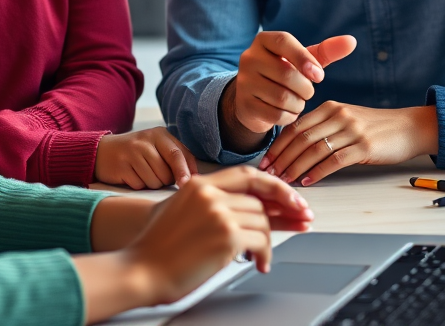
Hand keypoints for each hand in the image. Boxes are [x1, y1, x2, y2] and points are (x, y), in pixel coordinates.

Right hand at [94, 127, 197, 188]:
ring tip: (143, 173)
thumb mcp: (157, 147)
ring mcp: (132, 152)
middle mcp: (146, 141)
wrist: (103, 151)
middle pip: (167, 172)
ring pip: (155, 181)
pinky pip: (140, 185)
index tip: (188, 186)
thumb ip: (176, 157)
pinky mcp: (121, 166)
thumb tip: (194, 178)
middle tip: (157, 174)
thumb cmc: (138, 153)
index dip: (185, 172)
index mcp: (160, 134)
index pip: (178, 154)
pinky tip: (132, 176)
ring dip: (152, 184)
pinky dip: (139, 185)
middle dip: (166, 180)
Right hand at [127, 166, 312, 303]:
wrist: (141, 269)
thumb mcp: (182, 211)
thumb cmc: (158, 247)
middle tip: (303, 219)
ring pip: (262, 220)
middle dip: (285, 211)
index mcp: (199, 183)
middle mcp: (210, 193)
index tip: (291, 197)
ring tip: (261, 256)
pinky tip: (259, 263)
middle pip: (259, 199)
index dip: (273, 185)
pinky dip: (265, 254)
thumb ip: (213, 204)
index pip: (247, 174)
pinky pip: (261, 241)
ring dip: (268, 241)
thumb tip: (249, 210)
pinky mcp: (225, 236)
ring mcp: (218, 213)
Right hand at [219, 33, 356, 149]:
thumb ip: (327, 51)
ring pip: (281, 97)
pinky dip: (289, 116)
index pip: (283, 41)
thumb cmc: (285, 72)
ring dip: (298, 104)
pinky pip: (275, 114)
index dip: (304, 58)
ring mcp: (244, 82)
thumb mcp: (304, 60)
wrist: (256, 96)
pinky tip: (289, 112)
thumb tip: (352, 41)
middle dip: (305, 87)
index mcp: (264, 40)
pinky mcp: (245, 104)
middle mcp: (249, 57)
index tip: (320, 76)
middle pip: (285, 73)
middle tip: (309, 91)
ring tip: (299, 101)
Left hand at [259, 103, 438, 184]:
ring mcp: (350, 130)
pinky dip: (317, 172)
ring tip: (284, 181)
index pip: (295, 126)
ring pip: (314, 150)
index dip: (277, 145)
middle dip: (281, 158)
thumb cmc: (375, 127)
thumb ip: (324, 127)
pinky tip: (308, 182)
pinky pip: (334, 160)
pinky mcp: (363, 146)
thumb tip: (296, 147)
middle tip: (269, 174)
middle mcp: (337, 115)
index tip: (266, 161)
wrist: (408, 127)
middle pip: (300, 138)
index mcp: (329, 108)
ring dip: (295, 167)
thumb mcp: (346, 119)